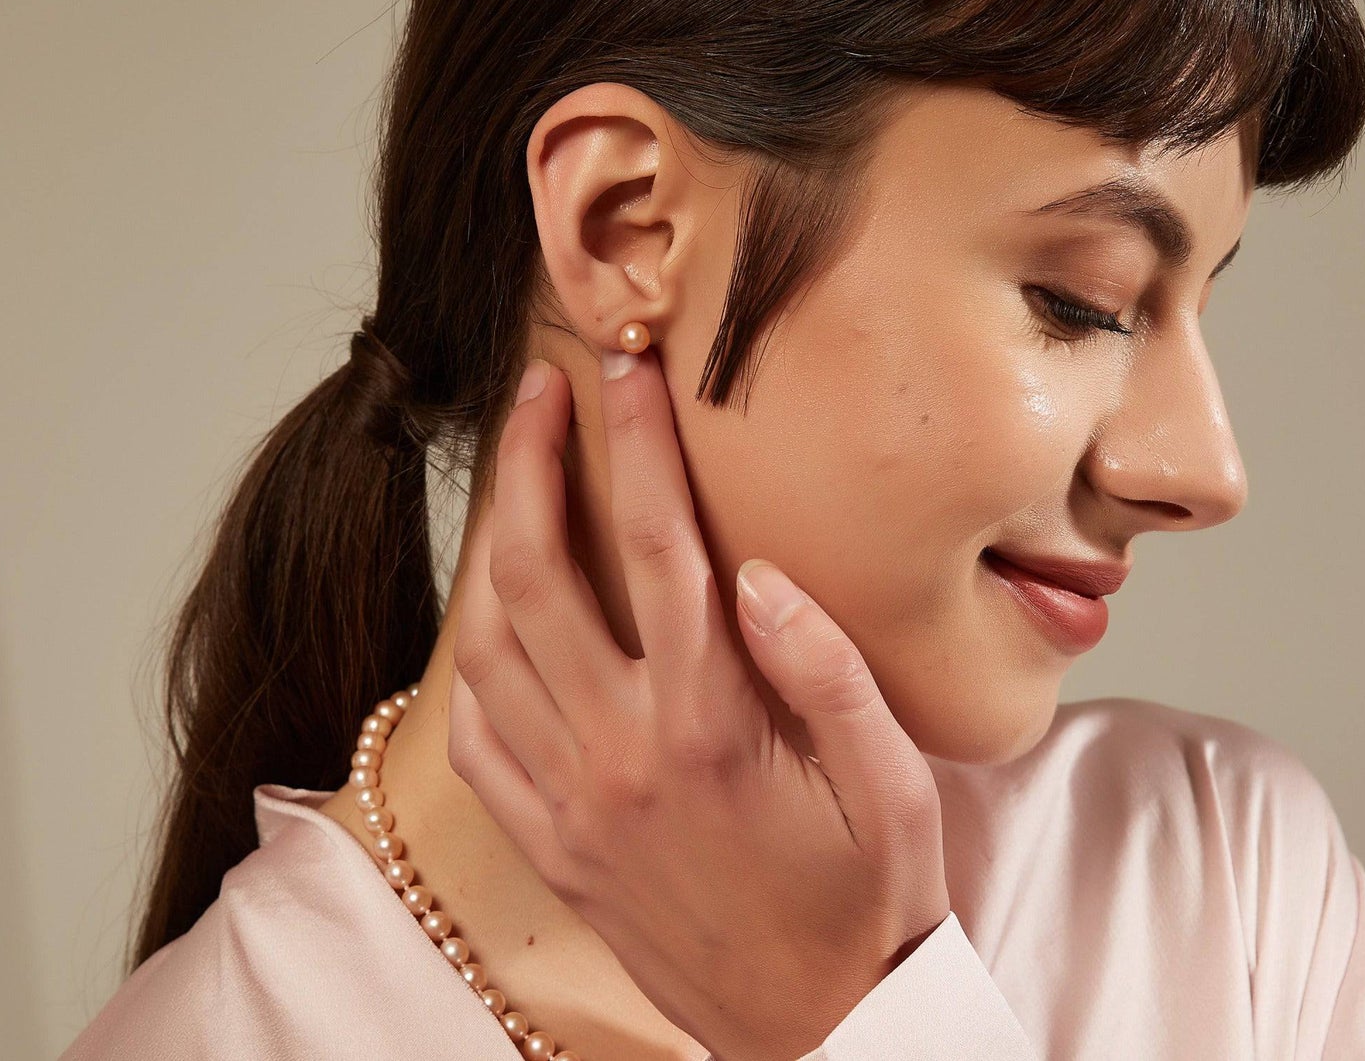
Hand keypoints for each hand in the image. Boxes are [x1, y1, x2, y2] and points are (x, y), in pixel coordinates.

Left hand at [447, 347, 950, 1060]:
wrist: (819, 1036)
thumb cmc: (868, 903)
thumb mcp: (894, 784)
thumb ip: (826, 668)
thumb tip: (756, 570)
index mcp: (710, 723)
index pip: (658, 542)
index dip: (636, 441)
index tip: (627, 370)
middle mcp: (621, 753)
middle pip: (541, 572)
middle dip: (528, 464)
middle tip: (536, 392)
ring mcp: (571, 804)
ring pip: (487, 647)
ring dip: (488, 547)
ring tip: (509, 482)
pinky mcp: (551, 848)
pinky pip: (474, 741)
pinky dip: (469, 664)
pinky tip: (490, 620)